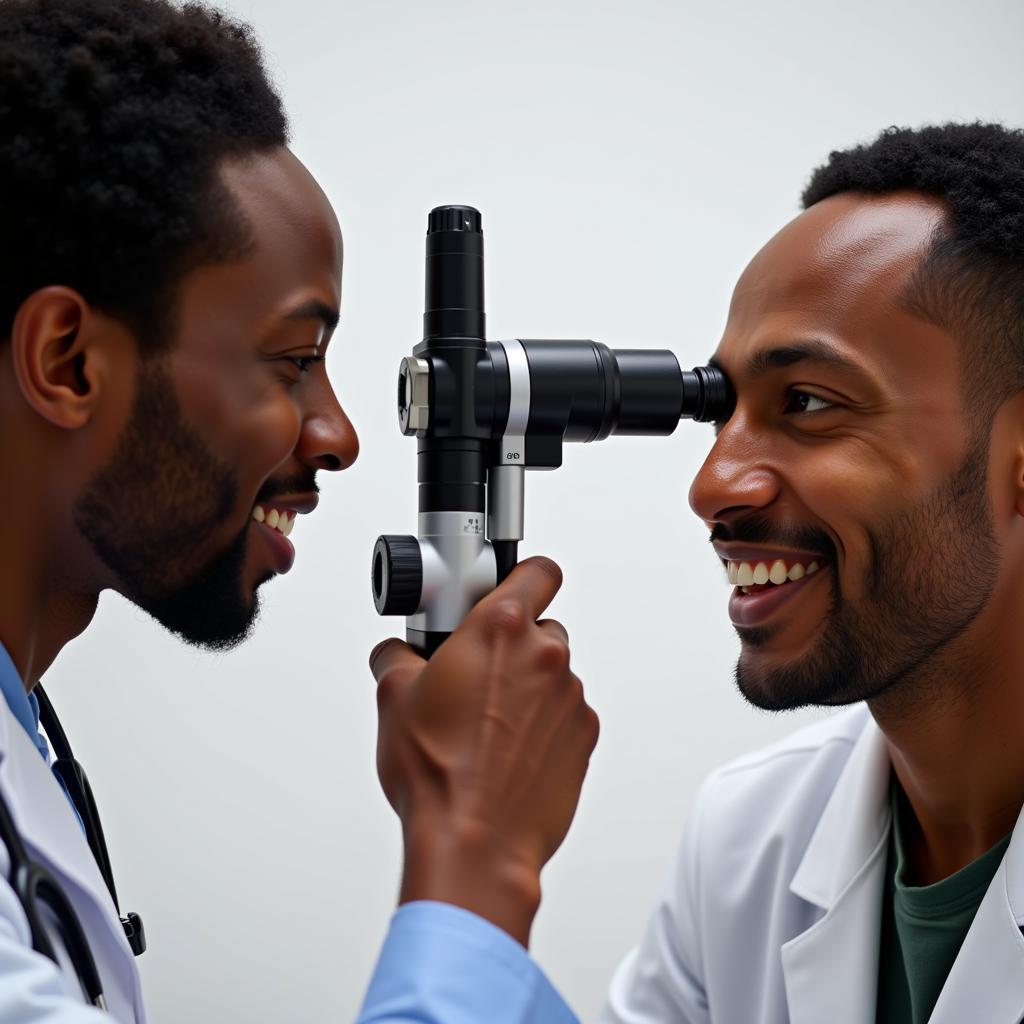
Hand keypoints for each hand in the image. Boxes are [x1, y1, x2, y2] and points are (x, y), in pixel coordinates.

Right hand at [370, 556, 598, 945]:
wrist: (476, 842)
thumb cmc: (439, 775)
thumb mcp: (393, 698)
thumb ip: (397, 657)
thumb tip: (397, 654)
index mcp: (500, 630)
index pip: (537, 570)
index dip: (520, 574)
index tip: (503, 585)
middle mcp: (545, 656)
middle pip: (539, 626)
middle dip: (510, 644)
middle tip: (475, 673)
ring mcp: (570, 698)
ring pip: (551, 674)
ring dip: (526, 687)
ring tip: (486, 724)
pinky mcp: (584, 737)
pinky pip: (564, 714)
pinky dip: (543, 724)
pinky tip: (508, 750)